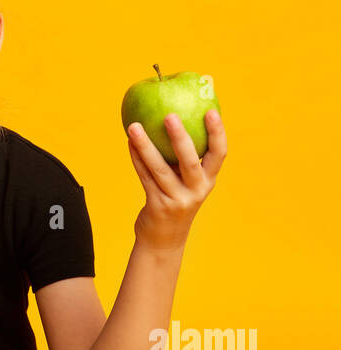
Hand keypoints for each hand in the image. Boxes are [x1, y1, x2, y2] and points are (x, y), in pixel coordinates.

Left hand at [126, 108, 226, 251]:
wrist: (164, 239)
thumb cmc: (175, 199)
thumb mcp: (187, 181)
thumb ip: (184, 157)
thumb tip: (176, 114)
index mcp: (208, 180)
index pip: (219, 154)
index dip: (217, 133)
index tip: (211, 110)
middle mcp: (197, 190)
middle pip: (190, 161)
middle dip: (180, 138)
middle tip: (169, 115)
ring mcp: (177, 200)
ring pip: (160, 169)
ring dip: (146, 146)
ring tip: (134, 126)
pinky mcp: (158, 206)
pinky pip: (144, 177)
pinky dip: (136, 158)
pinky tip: (129, 142)